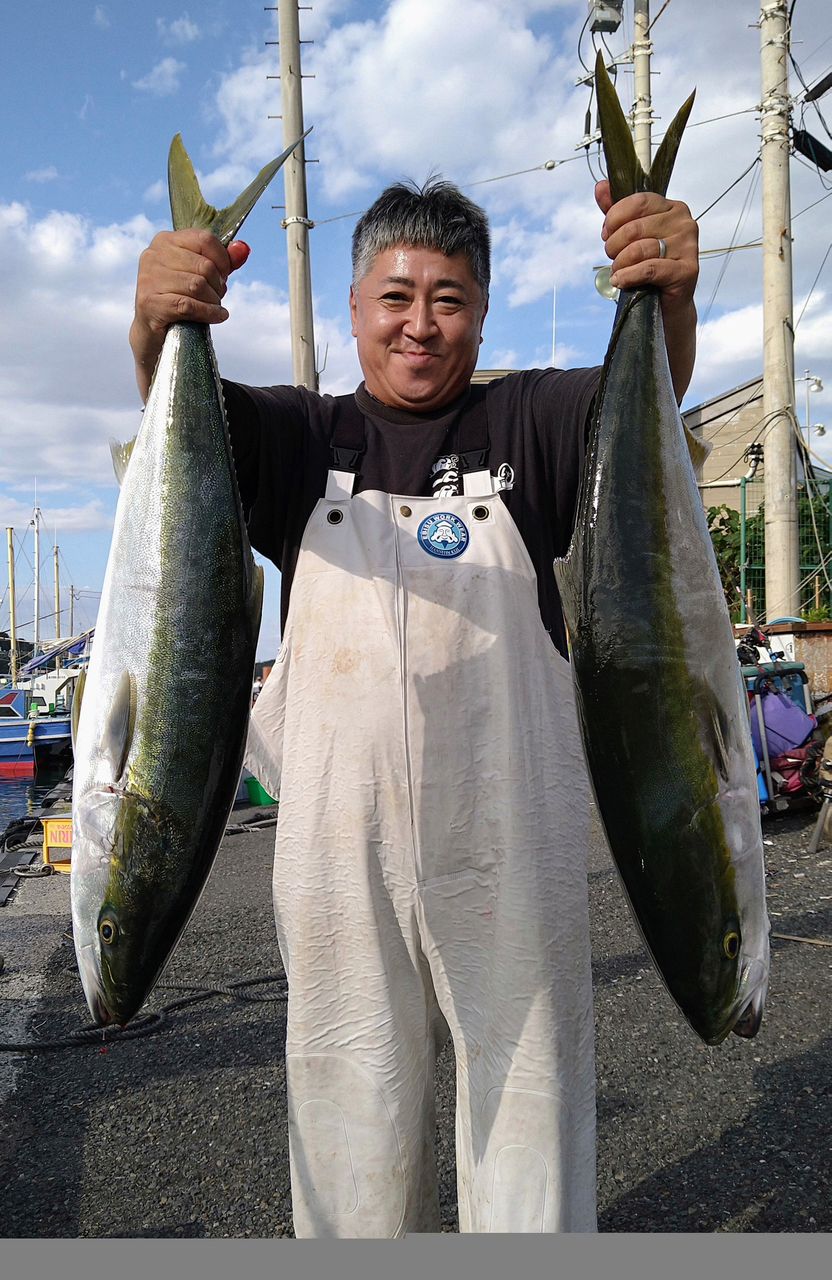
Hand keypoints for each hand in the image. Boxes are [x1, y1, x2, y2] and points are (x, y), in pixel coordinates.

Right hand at [129, 231, 249, 399]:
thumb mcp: (201, 275)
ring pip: (197, 285)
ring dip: (213, 300)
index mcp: (165, 241)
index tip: (224, 275)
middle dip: (218, 284)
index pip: (205, 239)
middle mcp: (153, 255)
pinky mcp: (150, 303)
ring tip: (214, 306)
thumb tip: (242, 248)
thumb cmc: (179, 298)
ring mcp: (149, 279)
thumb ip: (223, 260)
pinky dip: (209, 313)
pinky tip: (218, 316)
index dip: (223, 260)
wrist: (153, 331)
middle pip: (204, 265)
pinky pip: (189, 306)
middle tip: (218, 296)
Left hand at [594, 181, 698, 402]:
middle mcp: (685, 222)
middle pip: (635, 228)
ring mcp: (689, 246)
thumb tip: (601, 186)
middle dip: (614, 245)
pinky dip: (629, 276)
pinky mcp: (687, 270)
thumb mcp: (630, 236)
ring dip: (620, 263)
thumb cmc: (648, 267)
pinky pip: (649, 268)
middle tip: (611, 257)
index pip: (638, 201)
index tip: (606, 233)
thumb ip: (616, 211)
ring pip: (640, 248)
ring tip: (618, 271)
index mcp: (672, 207)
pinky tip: (620, 281)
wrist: (667, 305)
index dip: (615, 218)